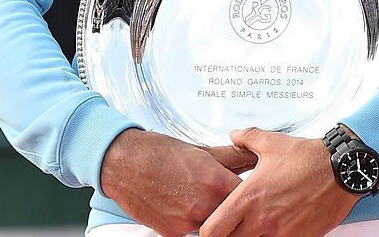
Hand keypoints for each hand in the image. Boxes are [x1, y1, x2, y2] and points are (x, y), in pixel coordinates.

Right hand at [100, 128, 255, 236]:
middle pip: (230, 213)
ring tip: (199, 195)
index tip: (249, 191)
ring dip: (211, 212)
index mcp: (215, 182)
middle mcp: (203, 206)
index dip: (249, 194)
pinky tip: (184, 203)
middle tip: (225, 196)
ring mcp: (187, 223)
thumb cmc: (160, 153)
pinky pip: (192, 231)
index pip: (247, 197)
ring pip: (211, 223)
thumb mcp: (201, 150)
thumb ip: (231, 158)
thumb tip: (253, 156)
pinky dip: (192, 220)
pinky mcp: (173, 234)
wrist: (125, 163)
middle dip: (231, 206)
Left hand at [200, 128, 358, 236]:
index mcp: (250, 197)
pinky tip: (278, 226)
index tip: (213, 222)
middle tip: (234, 224)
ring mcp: (281, 234)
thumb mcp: (271, 142)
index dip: (208, 229)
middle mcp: (262, 220)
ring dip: (252, 236)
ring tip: (258, 223)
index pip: (213, 230)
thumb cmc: (307, 158)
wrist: (340, 170)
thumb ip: (247, 138)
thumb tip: (234, 135)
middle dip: (228, 235)